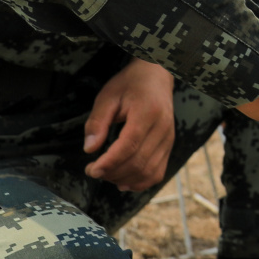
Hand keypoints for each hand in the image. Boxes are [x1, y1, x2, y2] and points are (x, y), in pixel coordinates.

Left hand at [84, 59, 177, 191]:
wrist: (156, 76)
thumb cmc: (130, 85)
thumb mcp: (107, 97)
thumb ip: (97, 122)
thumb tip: (89, 149)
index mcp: (147, 112)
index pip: (129, 146)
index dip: (109, 162)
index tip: (91, 169)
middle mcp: (163, 128)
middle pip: (138, 162)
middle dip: (113, 173)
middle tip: (93, 171)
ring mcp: (169, 139)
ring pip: (148, 171)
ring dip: (124, 179)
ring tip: (106, 174)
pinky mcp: (169, 146)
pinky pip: (157, 172)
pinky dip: (140, 182)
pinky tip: (124, 181)